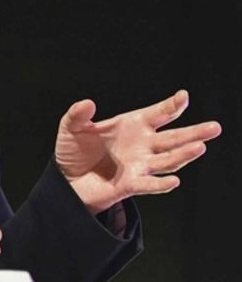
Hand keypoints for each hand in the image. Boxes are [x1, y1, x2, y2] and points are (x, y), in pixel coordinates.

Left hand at [55, 89, 221, 213]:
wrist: (66, 179)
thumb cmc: (74, 150)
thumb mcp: (71, 128)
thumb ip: (78, 115)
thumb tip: (88, 103)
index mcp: (133, 125)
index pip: (158, 114)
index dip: (171, 105)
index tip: (183, 96)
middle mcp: (143, 145)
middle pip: (173, 138)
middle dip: (194, 133)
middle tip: (215, 127)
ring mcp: (139, 166)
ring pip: (167, 160)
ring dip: (183, 155)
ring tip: (200, 147)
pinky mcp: (130, 185)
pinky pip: (149, 185)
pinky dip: (160, 184)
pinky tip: (174, 180)